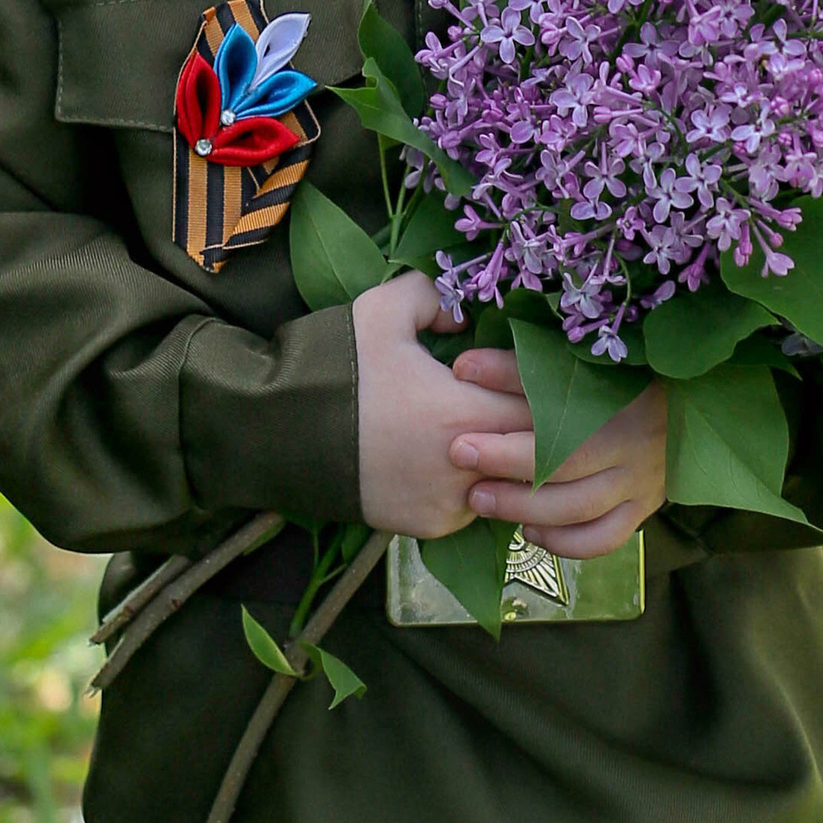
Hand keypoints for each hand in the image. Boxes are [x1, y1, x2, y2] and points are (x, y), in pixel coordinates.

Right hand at [354, 271, 535, 538]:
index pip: (543, 404)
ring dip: (509, 459)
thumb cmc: (338, 368)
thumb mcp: (384, 310)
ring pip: (512, 484)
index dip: (540, 384)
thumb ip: (436, 296)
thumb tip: (466, 316)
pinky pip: (476, 507)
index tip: (518, 368)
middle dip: (534, 424)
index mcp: (466, 412)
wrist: (279, 433)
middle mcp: (468, 467)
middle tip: (515, 399)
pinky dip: (478, 484)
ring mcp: (451, 504)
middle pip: (538, 451)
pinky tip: (460, 458)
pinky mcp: (431, 526)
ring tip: (492, 429)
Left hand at [450, 359, 667, 559]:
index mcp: (622, 402)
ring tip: (480, 500)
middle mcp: (635, 446)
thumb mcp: (577, 363)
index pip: (558, 419)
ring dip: (524, 508)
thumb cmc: (622, 375)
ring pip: (579, 509)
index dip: (507, 421)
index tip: (460, 428)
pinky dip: (564, 542)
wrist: (688, 401)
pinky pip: (603, 539)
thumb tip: (463, 368)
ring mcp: (642, 483)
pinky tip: (529, 531)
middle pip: (565, 466)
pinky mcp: (644, 509)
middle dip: (506, 466)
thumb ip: (522, 367)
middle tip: (461, 460)